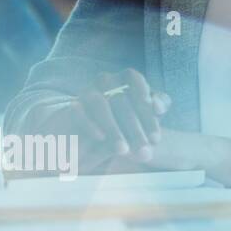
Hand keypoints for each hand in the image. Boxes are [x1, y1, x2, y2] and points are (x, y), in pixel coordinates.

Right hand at [22, 68, 170, 172]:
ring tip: (123, 150)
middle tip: (143, 151)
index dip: (148, 112)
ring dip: (113, 129)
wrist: (94, 132)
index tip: (155, 137)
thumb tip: (157, 112)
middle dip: (134, 128)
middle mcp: (108, 81)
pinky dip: (91, 125)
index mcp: (129, 79)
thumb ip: (156, 113)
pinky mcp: (73, 107)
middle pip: (121, 100)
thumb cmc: (128, 122)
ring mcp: (89, 92)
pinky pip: (79, 113)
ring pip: (100, 105)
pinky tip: (101, 138)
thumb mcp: (145, 118)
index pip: (139, 87)